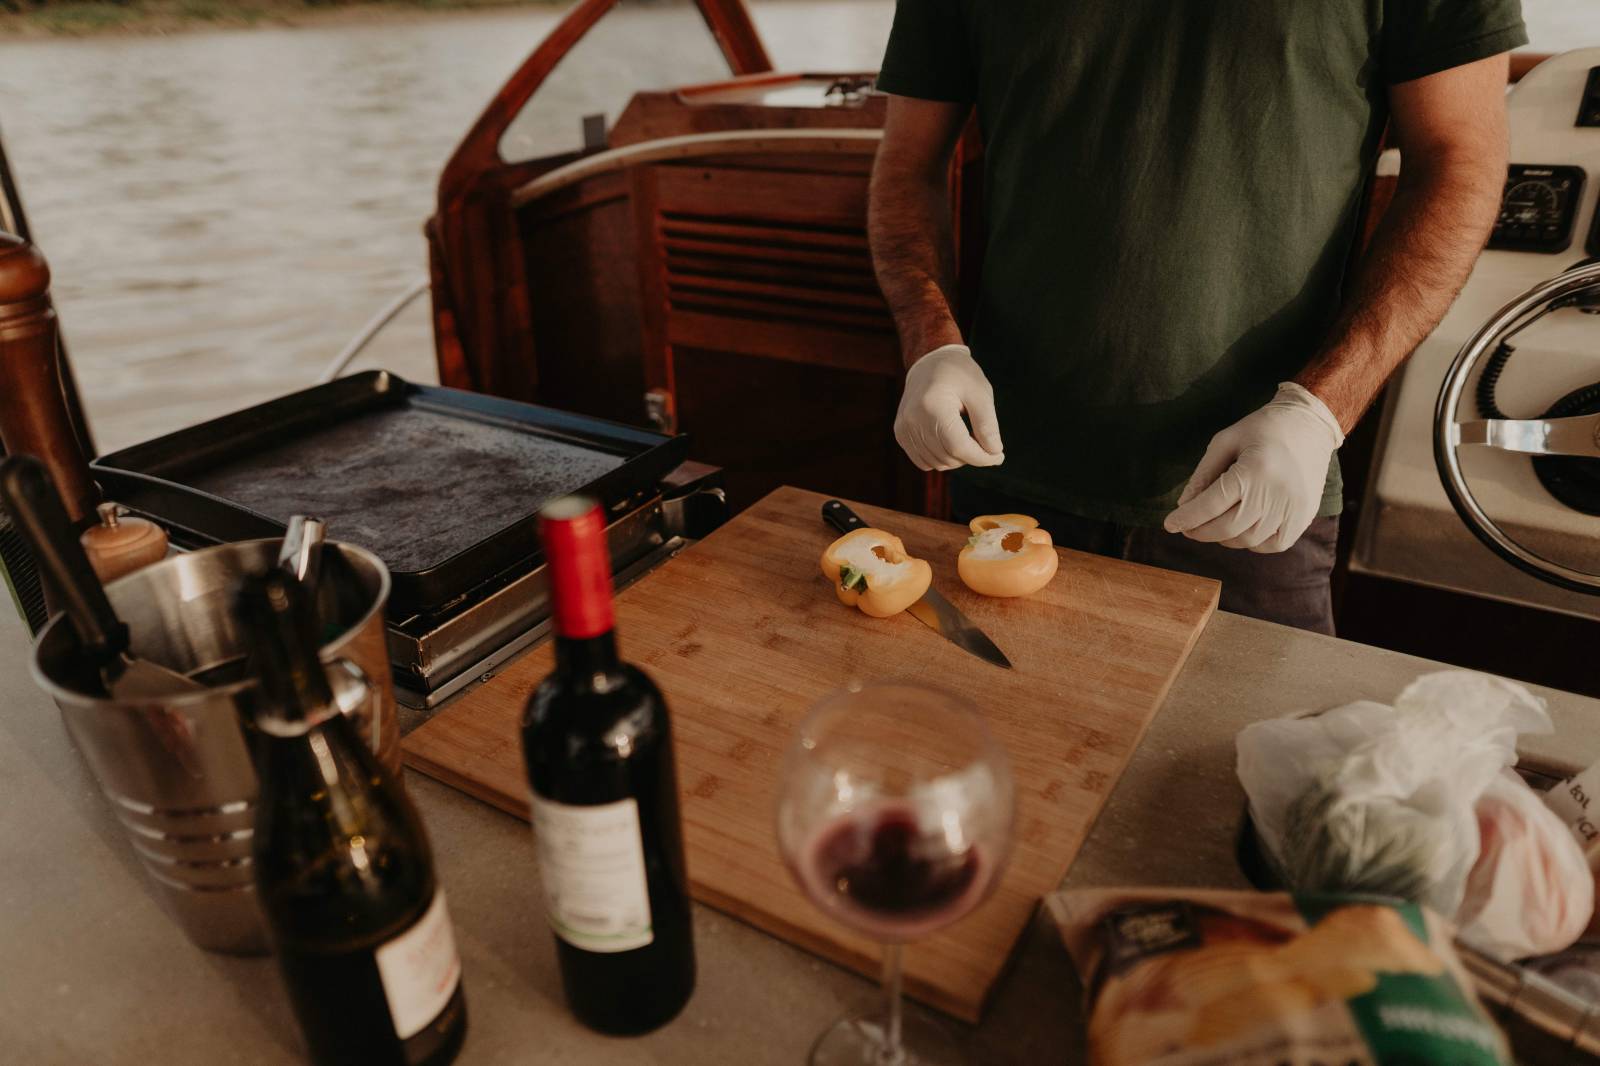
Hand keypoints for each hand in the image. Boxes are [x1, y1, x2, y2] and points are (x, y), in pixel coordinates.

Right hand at [894, 344, 1004, 471]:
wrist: (929, 363)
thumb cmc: (959, 375)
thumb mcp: (980, 393)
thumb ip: (987, 425)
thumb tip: (994, 453)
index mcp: (932, 406)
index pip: (959, 447)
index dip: (981, 457)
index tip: (999, 456)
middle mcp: (913, 419)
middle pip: (949, 457)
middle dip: (972, 456)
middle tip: (985, 441)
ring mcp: (904, 428)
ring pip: (937, 463)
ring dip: (957, 458)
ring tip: (967, 437)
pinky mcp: (900, 434)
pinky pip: (924, 462)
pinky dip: (942, 458)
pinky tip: (951, 442)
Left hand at [1163, 383, 1343, 552]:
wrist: (1310, 425)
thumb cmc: (1262, 429)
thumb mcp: (1225, 441)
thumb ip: (1203, 475)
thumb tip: (1183, 507)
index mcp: (1254, 470)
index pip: (1211, 505)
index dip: (1187, 518)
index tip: (1169, 525)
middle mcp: (1276, 493)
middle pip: (1227, 528)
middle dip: (1201, 531)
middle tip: (1188, 527)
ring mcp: (1293, 508)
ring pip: (1248, 540)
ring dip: (1224, 537)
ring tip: (1214, 524)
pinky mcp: (1304, 517)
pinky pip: (1271, 544)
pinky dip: (1251, 542)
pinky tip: (1242, 528)